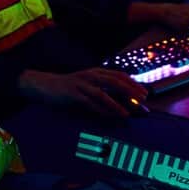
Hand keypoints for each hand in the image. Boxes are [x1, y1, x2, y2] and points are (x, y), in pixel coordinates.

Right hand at [18, 68, 147, 119]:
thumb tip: (123, 101)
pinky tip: (108, 117)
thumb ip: (103, 89)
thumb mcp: (87, 84)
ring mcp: (80, 84)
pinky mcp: (71, 94)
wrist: (44, 85)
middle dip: (129, 91)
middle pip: (113, 81)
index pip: (118, 75)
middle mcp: (89, 76)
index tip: (145, 93)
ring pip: (102, 93)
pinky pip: (88, 103)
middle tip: (141, 101)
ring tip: (127, 114)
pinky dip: (100, 110)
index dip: (133, 83)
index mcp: (95, 72)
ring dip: (116, 104)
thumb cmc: (68, 87)